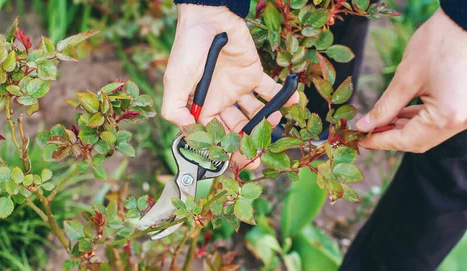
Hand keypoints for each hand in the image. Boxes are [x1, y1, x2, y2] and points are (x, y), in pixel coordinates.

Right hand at [162, 5, 297, 165]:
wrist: (210, 17)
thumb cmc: (189, 48)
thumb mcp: (175, 80)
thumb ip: (175, 109)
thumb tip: (186, 132)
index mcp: (202, 107)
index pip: (215, 136)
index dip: (226, 150)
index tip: (239, 161)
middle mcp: (220, 101)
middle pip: (236, 130)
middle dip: (248, 144)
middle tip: (260, 155)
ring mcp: (238, 89)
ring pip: (254, 114)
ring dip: (265, 121)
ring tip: (274, 120)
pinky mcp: (253, 74)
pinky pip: (270, 90)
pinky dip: (282, 97)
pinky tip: (291, 102)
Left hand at [356, 8, 466, 152]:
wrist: (466, 23)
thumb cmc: (435, 46)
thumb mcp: (404, 79)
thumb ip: (384, 108)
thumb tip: (364, 126)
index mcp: (447, 117)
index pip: (407, 140)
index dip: (380, 141)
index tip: (360, 140)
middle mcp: (461, 122)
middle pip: (418, 141)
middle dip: (391, 137)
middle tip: (365, 132)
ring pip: (427, 133)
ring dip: (402, 129)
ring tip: (377, 123)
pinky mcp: (466, 107)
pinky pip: (436, 122)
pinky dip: (416, 120)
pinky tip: (396, 115)